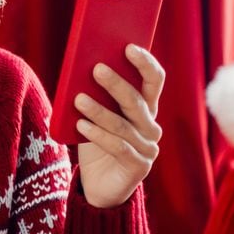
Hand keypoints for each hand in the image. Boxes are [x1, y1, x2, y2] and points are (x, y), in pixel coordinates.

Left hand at [71, 44, 164, 207]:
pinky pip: (118, 147)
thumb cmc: (96, 144)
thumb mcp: (95, 117)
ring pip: (123, 125)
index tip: (129, 47)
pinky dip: (98, 135)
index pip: (154, 81)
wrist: (98, 186)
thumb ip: (95, 96)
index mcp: (146, 109)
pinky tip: (81, 125)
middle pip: (136, 101)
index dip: (145, 63)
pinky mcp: (139, 167)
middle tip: (96, 68)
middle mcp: (151, 127)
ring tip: (79, 99)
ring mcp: (148, 148)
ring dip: (100, 110)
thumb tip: (80, 68)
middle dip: (116, 83)